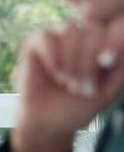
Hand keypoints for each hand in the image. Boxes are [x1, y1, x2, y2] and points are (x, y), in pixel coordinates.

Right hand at [10, 17, 123, 151]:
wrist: (48, 122)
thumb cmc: (79, 107)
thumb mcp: (108, 92)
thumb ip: (119, 69)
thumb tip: (120, 47)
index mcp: (104, 47)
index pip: (115, 29)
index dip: (114, 40)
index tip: (108, 62)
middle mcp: (83, 38)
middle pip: (93, 30)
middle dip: (88, 61)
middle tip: (82, 88)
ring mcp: (59, 38)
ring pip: (70, 30)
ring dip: (70, 59)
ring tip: (67, 82)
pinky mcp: (36, 43)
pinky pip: (46, 36)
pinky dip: (53, 57)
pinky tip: (54, 74)